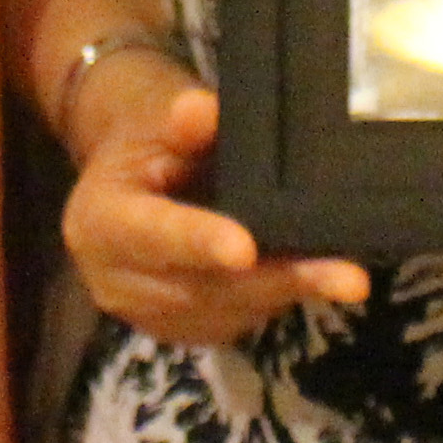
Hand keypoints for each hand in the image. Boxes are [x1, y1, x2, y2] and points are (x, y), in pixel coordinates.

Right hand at [58, 68, 371, 346]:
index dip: (197, 241)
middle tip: (345, 277)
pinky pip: (237, 320)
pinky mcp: (181, 331)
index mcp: (97, 223)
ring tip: (345, 274)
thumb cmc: (149, 140)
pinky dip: (278, 299)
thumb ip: (182, 121)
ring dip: (287, 293)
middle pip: (202, 287)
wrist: (130, 179)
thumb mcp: (156, 117)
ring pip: (227, 312)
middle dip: (276, 280)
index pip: (151, 235)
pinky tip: (316, 276)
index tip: (244, 249)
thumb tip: (201, 111)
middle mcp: (114, 283)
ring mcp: (149, 316)